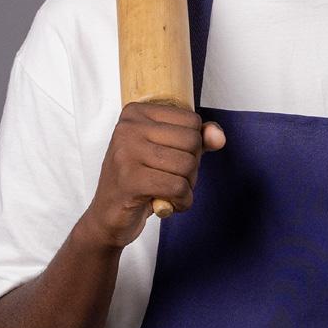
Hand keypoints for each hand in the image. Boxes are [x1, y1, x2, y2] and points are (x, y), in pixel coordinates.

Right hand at [81, 102, 225, 248]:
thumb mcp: (169, 152)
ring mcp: (126, 152)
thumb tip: (218, 137)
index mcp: (137, 112)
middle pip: (192, 142)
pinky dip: (182, 201)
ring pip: (187, 165)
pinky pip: (177, 188)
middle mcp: (128, 127)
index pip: (192, 120)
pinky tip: (170, 204)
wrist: (108, 215)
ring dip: (187, 186)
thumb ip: (198, 139)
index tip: (173, 159)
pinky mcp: (130, 180)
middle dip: (192, 167)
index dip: (193, 146)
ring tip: (169, 191)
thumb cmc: (142, 178)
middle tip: (173, 179)